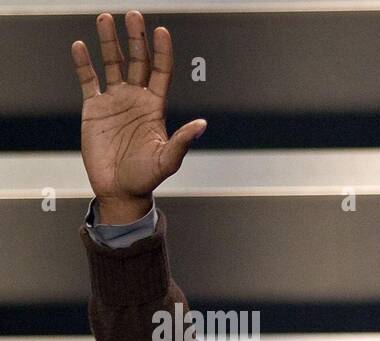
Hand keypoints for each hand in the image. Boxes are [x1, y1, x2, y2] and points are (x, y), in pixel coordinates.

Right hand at [71, 10, 206, 221]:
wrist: (119, 189)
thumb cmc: (146, 178)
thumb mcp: (167, 160)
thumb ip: (182, 141)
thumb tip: (202, 124)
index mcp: (155, 108)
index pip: (160, 72)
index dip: (161, 52)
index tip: (161, 30)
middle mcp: (136, 99)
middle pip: (137, 61)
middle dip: (135, 38)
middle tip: (133, 15)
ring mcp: (115, 101)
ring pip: (112, 64)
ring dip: (109, 42)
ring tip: (105, 19)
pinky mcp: (94, 108)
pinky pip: (88, 80)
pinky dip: (83, 63)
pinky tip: (81, 46)